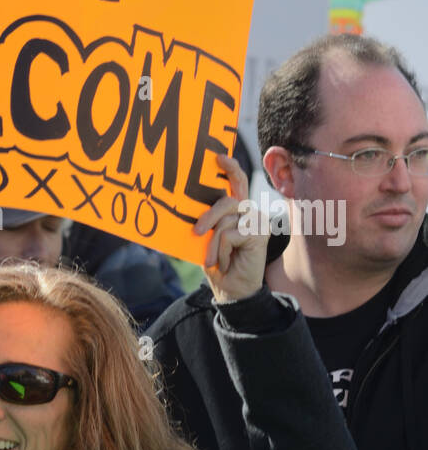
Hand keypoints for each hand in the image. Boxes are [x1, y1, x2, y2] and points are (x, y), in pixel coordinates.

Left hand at [193, 154, 267, 303]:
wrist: (232, 292)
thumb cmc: (218, 264)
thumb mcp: (208, 239)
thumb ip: (208, 221)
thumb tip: (189, 206)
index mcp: (238, 211)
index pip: (237, 183)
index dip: (231, 168)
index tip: (219, 157)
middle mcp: (250, 213)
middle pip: (228, 201)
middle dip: (209, 216)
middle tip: (196, 231)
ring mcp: (257, 222)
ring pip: (226, 220)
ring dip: (213, 243)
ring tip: (213, 259)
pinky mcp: (260, 234)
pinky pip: (229, 234)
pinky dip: (220, 250)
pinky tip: (226, 262)